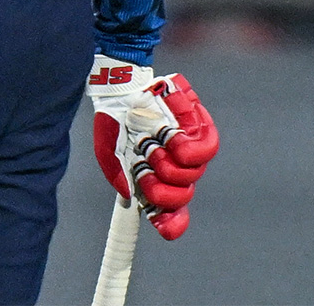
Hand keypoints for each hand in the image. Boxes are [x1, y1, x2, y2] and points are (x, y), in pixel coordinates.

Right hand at [87, 55, 219, 238]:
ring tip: (154, 144)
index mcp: (153, 179)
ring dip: (169, 163)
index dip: (170, 223)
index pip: (170, 212)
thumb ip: (115, 174)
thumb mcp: (106, 151)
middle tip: (143, 166)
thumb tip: (130, 194)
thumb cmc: (113, 121)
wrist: (121, 89)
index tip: (160, 224)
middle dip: (159, 187)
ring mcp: (187, 152)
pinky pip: (206, 146)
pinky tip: (173, 135)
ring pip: (193, 174)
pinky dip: (190, 144)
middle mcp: (174, 169)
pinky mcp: (198, 130)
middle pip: (182, 196)